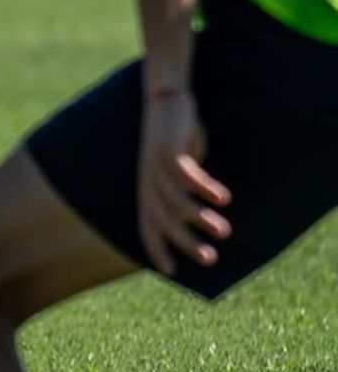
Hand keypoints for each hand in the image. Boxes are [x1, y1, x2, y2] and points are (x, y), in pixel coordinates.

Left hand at [137, 90, 231, 275]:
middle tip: (210, 258)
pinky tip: (224, 198)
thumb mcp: (176, 168)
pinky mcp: (168, 150)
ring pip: (176, 201)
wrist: (164, 99)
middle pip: (163, 220)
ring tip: (225, 231)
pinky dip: (205, 188)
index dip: (157, 248)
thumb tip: (197, 213)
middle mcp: (148, 182)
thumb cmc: (174, 139)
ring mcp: (156, 166)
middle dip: (186, 242)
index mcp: (146, 189)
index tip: (171, 272)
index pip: (147, 226)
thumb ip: (183, 191)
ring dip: (201, 218)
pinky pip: (186, 175)